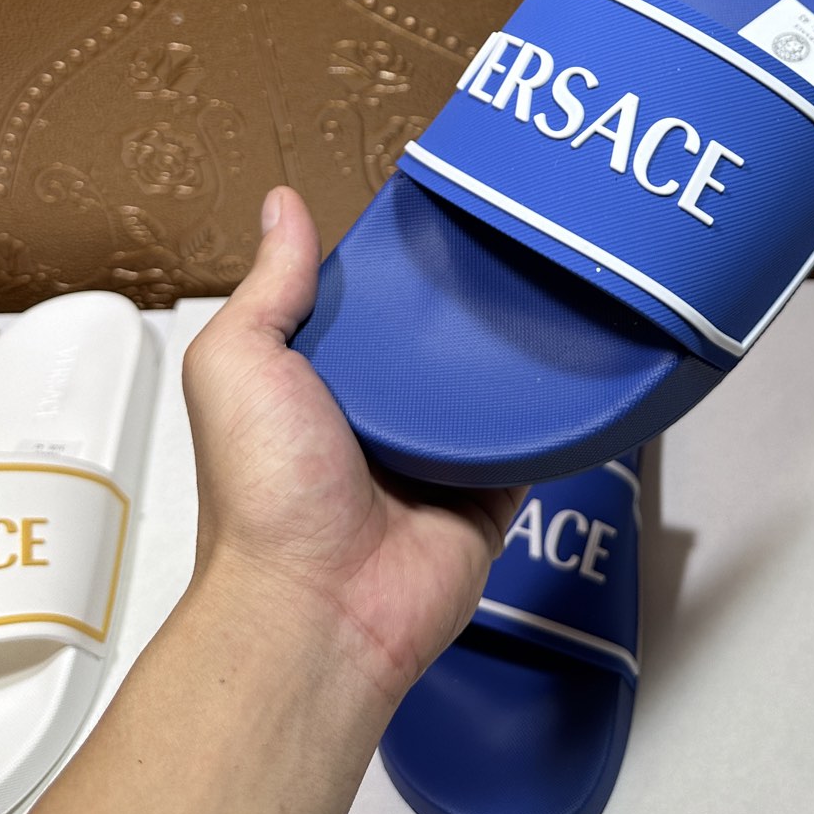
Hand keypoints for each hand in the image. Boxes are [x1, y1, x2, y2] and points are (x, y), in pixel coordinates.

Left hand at [182, 186, 524, 711]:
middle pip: (436, 340)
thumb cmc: (264, 499)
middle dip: (463, 303)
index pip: (366, 305)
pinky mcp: (488, 494)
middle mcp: (377, 418)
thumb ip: (268, 287)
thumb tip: (281, 207)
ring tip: (549, 284)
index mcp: (317, 384)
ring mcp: (435, 458)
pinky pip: (532, 442)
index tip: (429, 215)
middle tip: (504, 242)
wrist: (318, 605)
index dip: (392, 265)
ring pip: (488, 385)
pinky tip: (574, 363)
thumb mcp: (239, 363)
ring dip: (512, 350)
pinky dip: (551, 412)